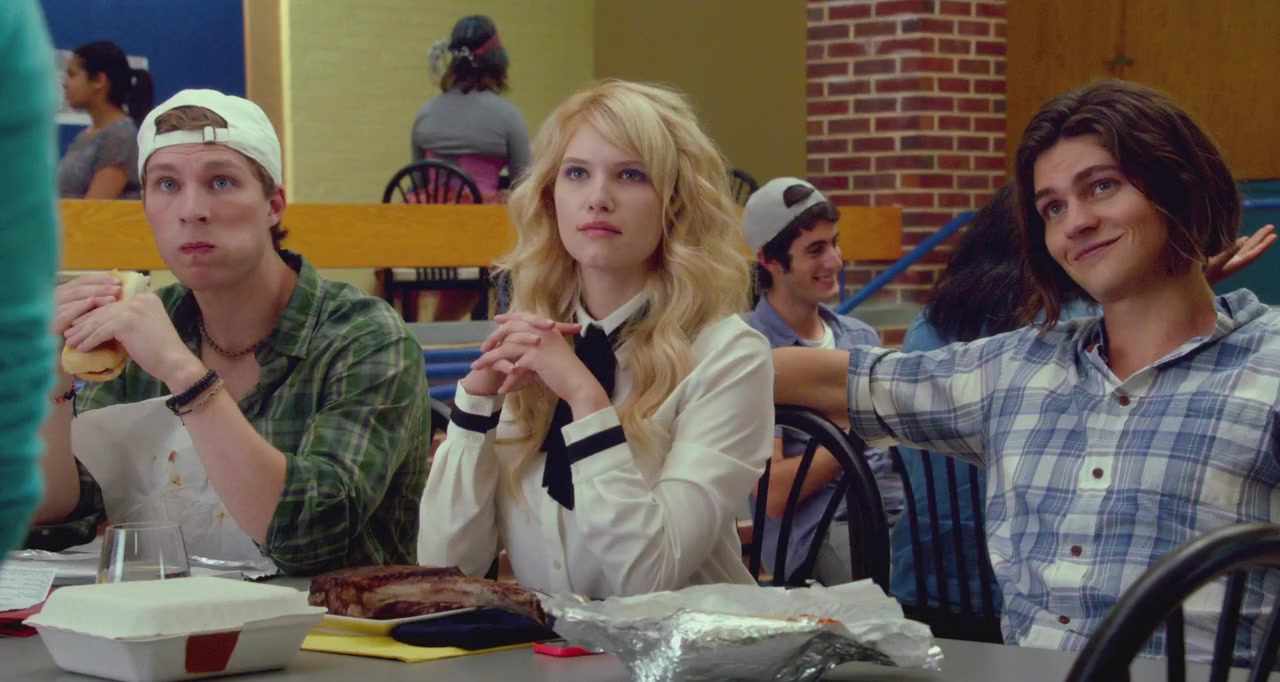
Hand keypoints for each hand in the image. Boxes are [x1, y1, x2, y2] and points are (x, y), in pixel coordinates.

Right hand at [53, 274, 121, 337]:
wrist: (46, 354)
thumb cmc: (73, 337)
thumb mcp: (84, 318)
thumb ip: (93, 306)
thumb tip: (115, 296)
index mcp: (63, 295)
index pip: (83, 281)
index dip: (101, 280)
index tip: (119, 281)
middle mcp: (53, 299)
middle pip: (79, 287)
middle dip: (100, 286)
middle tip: (118, 288)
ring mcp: (48, 310)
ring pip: (73, 297)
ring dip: (94, 295)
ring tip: (112, 298)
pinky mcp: (47, 324)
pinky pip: (63, 313)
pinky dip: (77, 306)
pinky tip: (91, 302)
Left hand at [63, 292, 205, 390]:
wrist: (174, 362)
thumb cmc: (161, 351)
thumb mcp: (144, 329)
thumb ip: (128, 321)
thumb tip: (103, 325)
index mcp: (146, 298)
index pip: (113, 305)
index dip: (95, 315)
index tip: (80, 324)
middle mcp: (140, 299)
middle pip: (105, 311)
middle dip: (85, 323)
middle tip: (71, 332)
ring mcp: (133, 309)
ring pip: (100, 321)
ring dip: (83, 333)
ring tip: (71, 341)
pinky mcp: (126, 322)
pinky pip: (101, 332)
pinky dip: (89, 341)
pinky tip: (81, 348)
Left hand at [471, 313, 610, 416]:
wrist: (579, 383)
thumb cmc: (568, 372)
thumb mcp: (551, 357)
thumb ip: (534, 355)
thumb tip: (519, 362)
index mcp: (547, 328)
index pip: (523, 317)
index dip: (509, 318)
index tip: (497, 319)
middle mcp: (542, 332)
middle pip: (510, 329)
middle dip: (494, 338)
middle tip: (482, 348)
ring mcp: (539, 343)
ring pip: (506, 348)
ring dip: (489, 358)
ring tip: (478, 366)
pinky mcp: (536, 357)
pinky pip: (513, 366)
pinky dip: (506, 378)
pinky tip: (501, 388)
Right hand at [1204, 224, 1275, 285]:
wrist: (1188, 285)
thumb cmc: (1200, 277)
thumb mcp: (1215, 264)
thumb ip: (1229, 252)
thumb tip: (1244, 240)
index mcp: (1234, 265)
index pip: (1253, 253)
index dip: (1264, 244)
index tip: (1274, 235)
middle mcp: (1233, 263)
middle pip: (1250, 249)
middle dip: (1261, 238)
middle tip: (1271, 226)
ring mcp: (1226, 262)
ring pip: (1243, 249)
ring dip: (1253, 239)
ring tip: (1261, 231)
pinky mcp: (1218, 261)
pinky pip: (1233, 249)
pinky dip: (1239, 242)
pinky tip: (1242, 239)